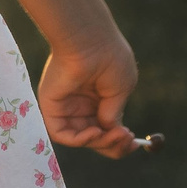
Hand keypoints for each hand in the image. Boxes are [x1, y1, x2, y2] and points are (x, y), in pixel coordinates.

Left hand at [39, 25, 139, 157]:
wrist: (90, 42)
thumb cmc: (109, 59)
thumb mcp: (120, 90)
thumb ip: (113, 113)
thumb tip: (110, 130)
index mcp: (99, 98)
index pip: (107, 129)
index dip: (120, 141)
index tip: (135, 143)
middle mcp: (82, 104)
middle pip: (95, 138)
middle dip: (113, 145)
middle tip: (127, 140)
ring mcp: (67, 107)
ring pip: (81, 139)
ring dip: (101, 143)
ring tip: (114, 133)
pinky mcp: (51, 107)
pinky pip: (62, 134)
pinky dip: (80, 140)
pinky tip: (95, 132)